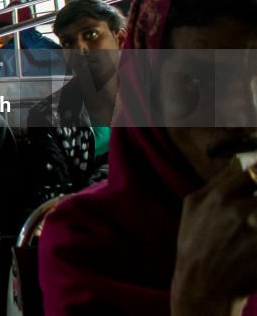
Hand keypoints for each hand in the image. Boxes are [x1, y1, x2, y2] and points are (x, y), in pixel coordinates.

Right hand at [171, 159, 256, 315]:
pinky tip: (253, 241)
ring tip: (251, 228)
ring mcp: (255, 233)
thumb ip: (218, 181)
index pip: (254, 171)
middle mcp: (240, 211)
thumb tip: (240, 160)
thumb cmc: (196, 242)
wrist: (202, 285)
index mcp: (220, 196)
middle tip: (252, 212)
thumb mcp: (193, 206)